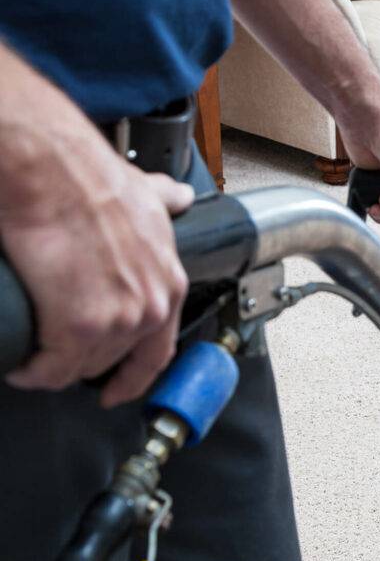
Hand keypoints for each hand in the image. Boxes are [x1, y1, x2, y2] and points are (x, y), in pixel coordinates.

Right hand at [1, 158, 191, 407]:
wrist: (50, 170)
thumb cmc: (89, 177)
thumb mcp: (145, 193)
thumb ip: (164, 201)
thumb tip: (177, 196)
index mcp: (169, 284)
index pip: (158, 352)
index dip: (134, 376)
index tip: (117, 390)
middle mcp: (150, 309)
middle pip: (113, 361)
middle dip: (81, 361)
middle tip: (55, 354)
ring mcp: (117, 322)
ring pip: (81, 366)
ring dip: (54, 367)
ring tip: (32, 356)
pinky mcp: (78, 328)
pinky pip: (51, 369)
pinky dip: (32, 371)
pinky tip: (20, 365)